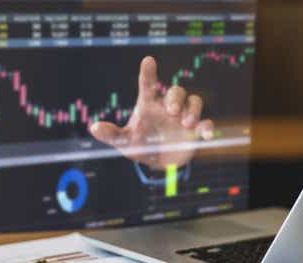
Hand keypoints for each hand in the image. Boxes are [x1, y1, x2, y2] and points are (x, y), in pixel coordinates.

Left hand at [89, 56, 213, 169]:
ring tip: (185, 123)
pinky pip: (205, 122)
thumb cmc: (139, 146)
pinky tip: (206, 134)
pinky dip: (207, 126)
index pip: (148, 85)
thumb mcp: (124, 142)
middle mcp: (167, 108)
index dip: (148, 72)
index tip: (148, 60)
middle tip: (172, 112)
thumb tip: (94, 128)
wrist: (157, 162)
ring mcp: (183, 118)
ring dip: (192, 110)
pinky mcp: (195, 130)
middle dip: (176, 98)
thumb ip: (112, 134)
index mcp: (149, 106)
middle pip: (176, 91)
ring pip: (193, 101)